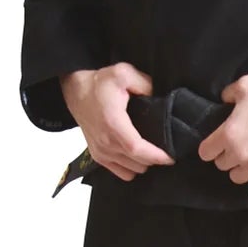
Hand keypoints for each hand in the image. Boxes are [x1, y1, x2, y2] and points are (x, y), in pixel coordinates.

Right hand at [60, 63, 175, 181]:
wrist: (77, 92)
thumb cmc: (99, 84)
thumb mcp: (123, 73)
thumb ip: (145, 84)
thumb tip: (160, 98)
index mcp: (113, 123)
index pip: (137, 148)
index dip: (156, 156)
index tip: (171, 157)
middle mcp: (106, 142)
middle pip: (138, 163)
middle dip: (155, 158)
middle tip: (165, 147)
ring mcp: (101, 152)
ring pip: (132, 170)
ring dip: (144, 162)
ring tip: (151, 149)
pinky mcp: (98, 156)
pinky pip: (121, 173)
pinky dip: (132, 168)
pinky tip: (137, 156)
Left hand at [197, 75, 247, 191]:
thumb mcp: (247, 84)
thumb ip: (229, 93)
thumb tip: (224, 100)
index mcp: (228, 134)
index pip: (205, 153)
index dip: (211, 147)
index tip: (218, 143)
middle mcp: (239, 154)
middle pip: (222, 166)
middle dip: (227, 156)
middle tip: (238, 147)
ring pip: (237, 178)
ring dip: (241, 169)